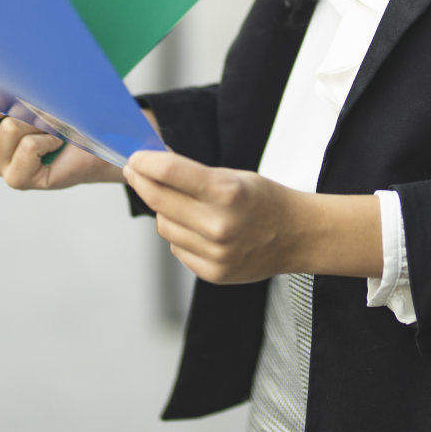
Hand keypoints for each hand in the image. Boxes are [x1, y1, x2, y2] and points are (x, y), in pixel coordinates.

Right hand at [0, 75, 127, 189]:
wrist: (103, 136)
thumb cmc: (70, 104)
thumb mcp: (40, 81)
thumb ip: (15, 72)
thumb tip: (2, 57)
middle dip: (9, 98)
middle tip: (37, 96)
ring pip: (8, 128)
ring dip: (40, 117)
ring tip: (56, 120)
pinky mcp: (18, 178)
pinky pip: (27, 149)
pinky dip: (49, 137)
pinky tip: (59, 140)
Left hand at [122, 151, 383, 284]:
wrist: (296, 235)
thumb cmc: (264, 199)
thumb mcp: (233, 176)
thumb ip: (193, 175)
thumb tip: (151, 166)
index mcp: (227, 192)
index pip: (170, 173)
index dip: (145, 163)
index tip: (134, 158)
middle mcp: (219, 225)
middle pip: (159, 201)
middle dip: (142, 182)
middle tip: (134, 171)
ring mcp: (215, 253)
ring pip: (165, 227)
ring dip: (164, 211)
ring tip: (179, 202)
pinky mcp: (213, 273)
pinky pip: (178, 249)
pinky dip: (180, 235)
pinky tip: (195, 226)